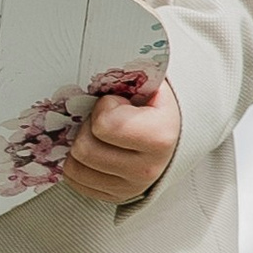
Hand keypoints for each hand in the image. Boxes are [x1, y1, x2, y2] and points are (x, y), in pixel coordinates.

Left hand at [62, 73, 181, 205]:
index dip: (104, 107)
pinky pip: (75, 182)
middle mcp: (147, 169)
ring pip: (75, 168)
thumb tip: (98, 55)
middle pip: (84, 149)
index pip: (105, 125)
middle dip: (87, 127)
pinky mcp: (115, 197)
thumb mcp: (151, 84)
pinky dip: (78, 165)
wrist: (177, 132)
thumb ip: (128, 74)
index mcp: (160, 136)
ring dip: (80, 146)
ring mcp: (131, 188)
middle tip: (104, 119)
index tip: (117, 102)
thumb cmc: (155, 104)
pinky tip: (95, 150)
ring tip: (99, 135)